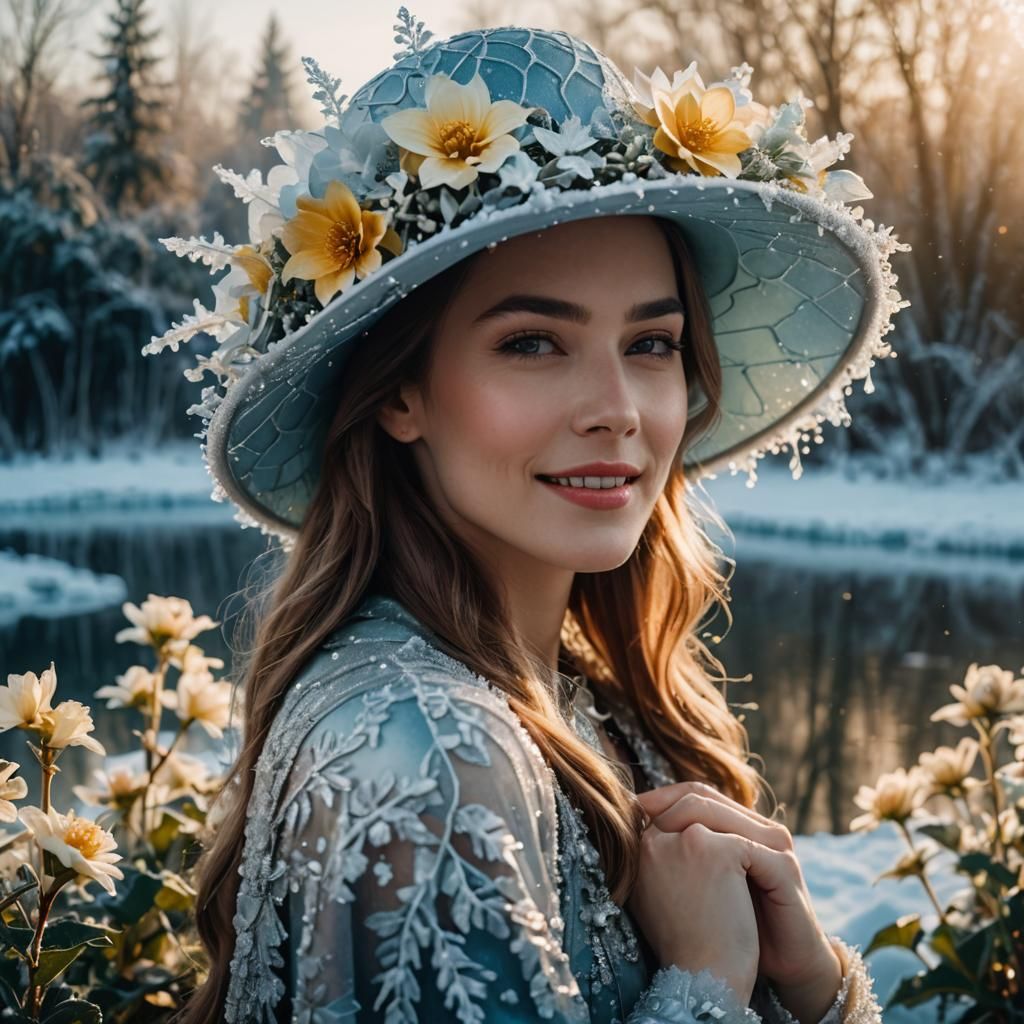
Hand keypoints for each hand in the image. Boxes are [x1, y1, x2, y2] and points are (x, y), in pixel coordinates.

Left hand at [635, 781, 840, 996]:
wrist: (782, 962)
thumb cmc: (735, 925)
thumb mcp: (701, 884)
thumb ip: (676, 857)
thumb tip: (628, 836)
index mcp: (740, 826)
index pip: (696, 793)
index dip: (660, 797)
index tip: (627, 808)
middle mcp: (759, 828)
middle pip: (706, 798)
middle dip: (666, 805)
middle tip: (635, 816)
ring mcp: (775, 845)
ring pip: (723, 817)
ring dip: (685, 826)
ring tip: (656, 837)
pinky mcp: (785, 869)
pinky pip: (745, 849)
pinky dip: (713, 854)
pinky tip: (684, 862)